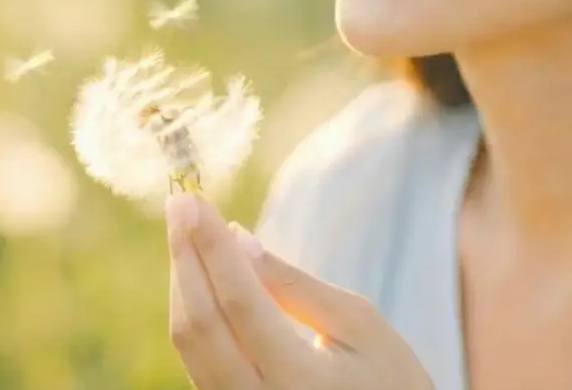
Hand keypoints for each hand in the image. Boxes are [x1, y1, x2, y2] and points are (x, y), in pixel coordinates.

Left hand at [165, 192, 434, 389]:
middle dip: (186, 257)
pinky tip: (196, 277)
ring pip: (190, 344)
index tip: (193, 199)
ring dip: (183, 283)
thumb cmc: (392, 379)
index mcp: (300, 380)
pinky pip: (197, 360)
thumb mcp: (360, 323)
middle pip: (201, 322)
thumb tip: (238, 239)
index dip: (212, 245)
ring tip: (185, 233)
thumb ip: (294, 285)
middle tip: (178, 203)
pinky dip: (192, 312)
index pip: (240, 300)